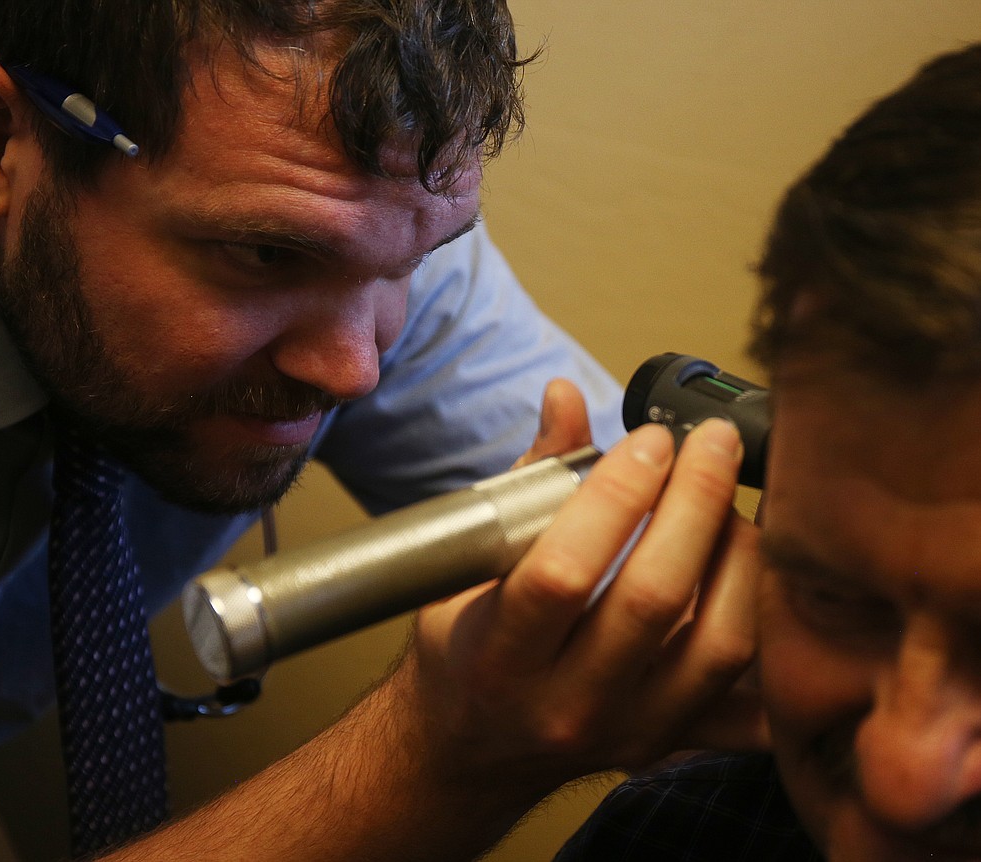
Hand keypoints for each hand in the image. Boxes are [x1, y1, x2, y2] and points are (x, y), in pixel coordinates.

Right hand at [404, 379, 766, 803]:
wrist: (469, 748)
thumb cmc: (465, 647)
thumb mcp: (469, 567)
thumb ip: (526, 481)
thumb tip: (565, 396)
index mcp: (498, 654)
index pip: (564, 571)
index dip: (615, 495)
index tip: (649, 439)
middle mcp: (564, 703)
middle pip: (654, 600)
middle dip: (696, 503)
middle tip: (713, 444)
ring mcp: (626, 732)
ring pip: (718, 646)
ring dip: (741, 557)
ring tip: (734, 505)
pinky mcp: (671, 744)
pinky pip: (753, 697)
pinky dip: (772, 632)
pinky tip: (764, 576)